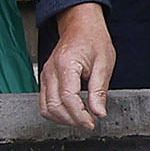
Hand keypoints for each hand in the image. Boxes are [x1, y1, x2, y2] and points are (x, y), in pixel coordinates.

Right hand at [39, 4, 111, 130]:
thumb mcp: (104, 64)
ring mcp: (45, 75)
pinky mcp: (46, 78)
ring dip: (62, 118)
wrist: (81, 27)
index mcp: (66, 65)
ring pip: (46, 107)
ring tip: (80, 120)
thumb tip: (99, 112)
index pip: (68, 97)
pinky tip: (71, 113)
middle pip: (54, 105)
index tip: (92, 122)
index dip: (80, 114)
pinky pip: (45, 101)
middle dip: (71, 119)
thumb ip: (100, 90)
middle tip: (88, 123)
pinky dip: (56, 111)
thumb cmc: (94, 40)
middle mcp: (51, 71)